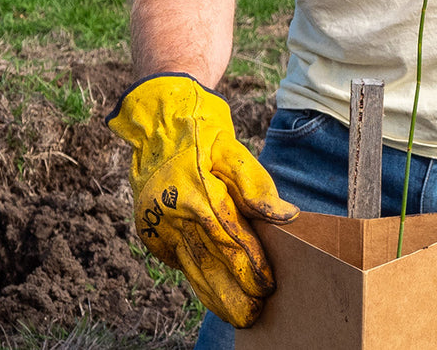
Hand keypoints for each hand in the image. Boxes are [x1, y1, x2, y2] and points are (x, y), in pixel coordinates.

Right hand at [107, 74, 298, 327]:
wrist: (158, 120)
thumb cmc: (202, 130)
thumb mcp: (233, 148)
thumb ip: (256, 184)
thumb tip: (285, 215)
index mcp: (197, 193)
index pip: (230, 239)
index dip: (252, 265)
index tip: (269, 285)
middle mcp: (174, 215)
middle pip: (210, 264)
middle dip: (236, 292)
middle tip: (257, 315)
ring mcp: (159, 225)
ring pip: (192, 270)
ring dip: (216, 296)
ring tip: (239, 316)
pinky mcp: (151, 231)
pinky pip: (179, 261)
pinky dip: (198, 279)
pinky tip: (216, 295)